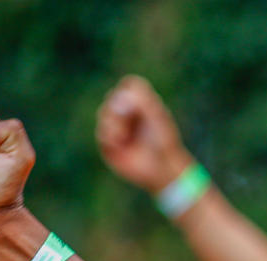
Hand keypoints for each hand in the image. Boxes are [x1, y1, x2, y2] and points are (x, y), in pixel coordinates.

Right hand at [96, 75, 192, 193]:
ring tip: (123, 134)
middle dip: (118, 105)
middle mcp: (129, 114)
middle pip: (112, 97)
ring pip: (104, 113)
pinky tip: (119, 142)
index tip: (136, 101)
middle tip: (126, 113)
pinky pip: (101, 133)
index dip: (128, 90)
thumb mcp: (157, 118)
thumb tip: (122, 95)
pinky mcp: (110, 144)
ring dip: (113, 120)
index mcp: (143, 105)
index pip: (129, 86)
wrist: (163, 167)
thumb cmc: (164, 142)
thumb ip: (143, 101)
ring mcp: (119, 128)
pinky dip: (109, 135)